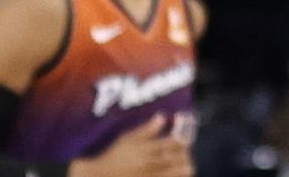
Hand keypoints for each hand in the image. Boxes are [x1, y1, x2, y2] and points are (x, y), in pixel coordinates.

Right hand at [74, 114, 193, 176]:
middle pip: (174, 159)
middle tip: (188, 157)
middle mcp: (149, 163)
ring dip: (182, 170)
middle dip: (184, 157)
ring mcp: (148, 176)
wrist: (99, 176)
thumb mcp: (128, 139)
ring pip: (171, 173)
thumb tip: (162, 116)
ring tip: (189, 168)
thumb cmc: (113, 156)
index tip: (187, 142)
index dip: (182, 142)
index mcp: (146, 149)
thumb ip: (146, 129)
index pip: (170, 143)